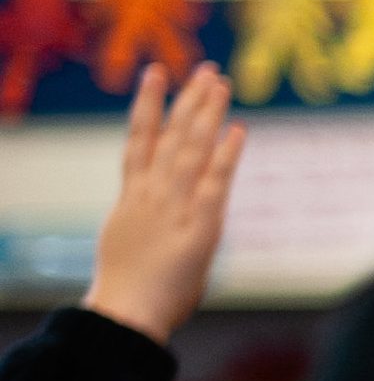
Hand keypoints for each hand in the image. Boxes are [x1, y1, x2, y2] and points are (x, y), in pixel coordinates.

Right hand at [84, 62, 245, 344]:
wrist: (128, 310)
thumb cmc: (132, 289)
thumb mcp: (134, 243)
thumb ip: (150, 221)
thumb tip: (163, 217)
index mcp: (131, 197)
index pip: (140, 140)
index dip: (149, 105)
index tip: (157, 74)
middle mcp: (151, 193)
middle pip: (170, 135)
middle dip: (188, 100)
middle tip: (206, 70)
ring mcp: (173, 205)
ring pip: (189, 148)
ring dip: (206, 114)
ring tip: (220, 83)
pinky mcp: (199, 224)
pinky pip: (215, 181)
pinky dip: (227, 154)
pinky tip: (238, 129)